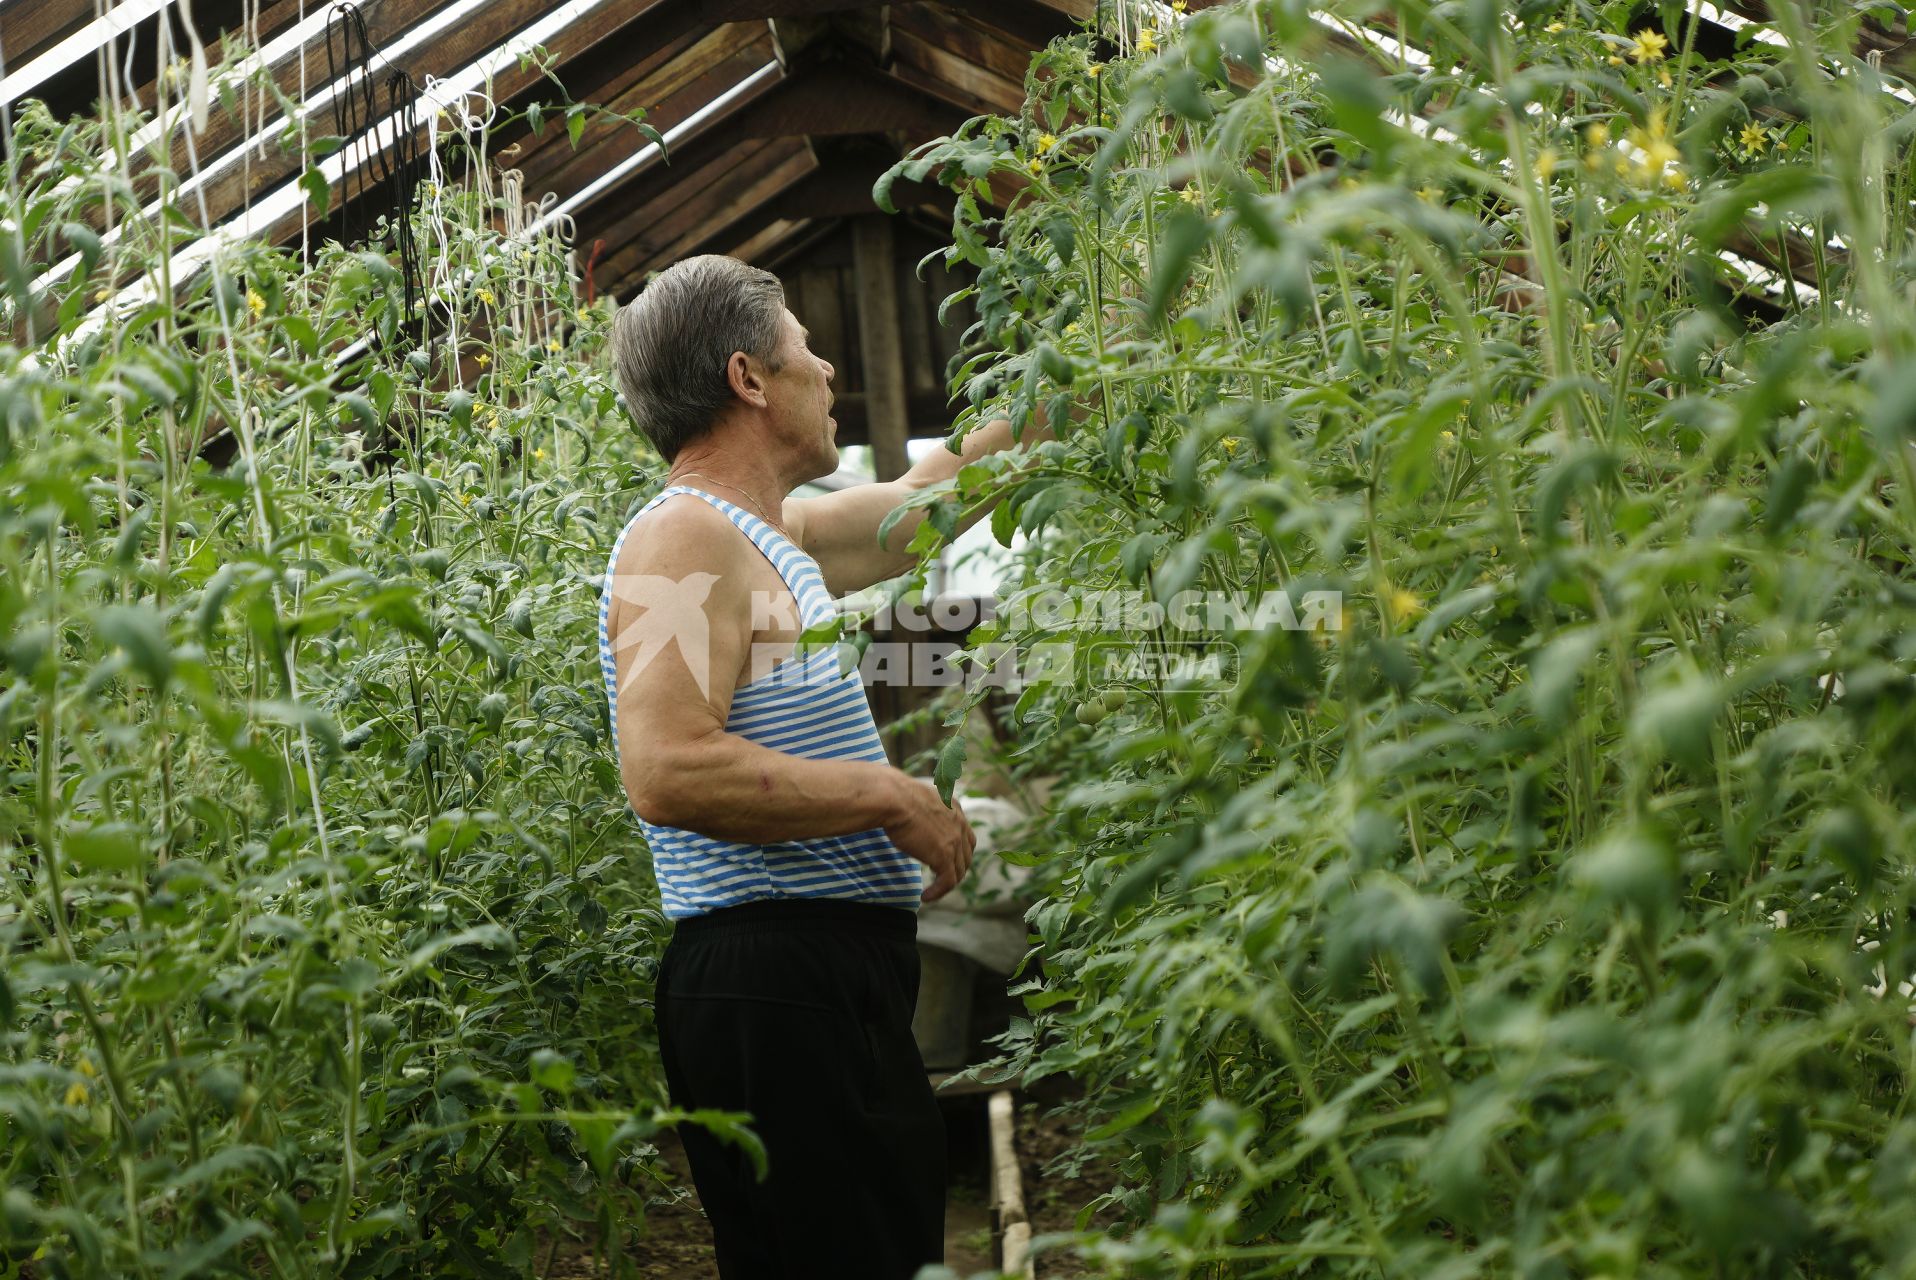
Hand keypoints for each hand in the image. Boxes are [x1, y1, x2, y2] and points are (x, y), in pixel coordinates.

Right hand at [884, 777, 975, 902]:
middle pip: (966, 855)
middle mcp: (960, 823)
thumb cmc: (894, 796)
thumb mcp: (916, 798)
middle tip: (940, 879)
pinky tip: (926, 897)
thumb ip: (922, 808)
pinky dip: (938, 892)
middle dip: (955, 869)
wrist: (894, 799)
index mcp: (954, 807)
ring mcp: (954, 841)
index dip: (959, 850)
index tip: (945, 859)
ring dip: (947, 883)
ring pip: (959, 871)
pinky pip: (948, 882)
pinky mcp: (944, 856)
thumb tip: (911, 815)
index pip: (966, 834)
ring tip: (933, 891)